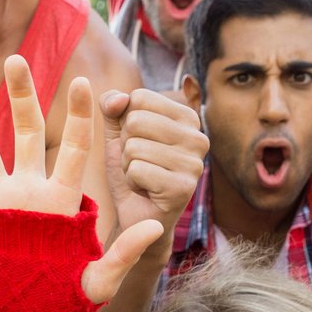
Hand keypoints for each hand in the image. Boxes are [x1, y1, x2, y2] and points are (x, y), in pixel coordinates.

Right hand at [0, 54, 164, 304]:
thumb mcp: (99, 280)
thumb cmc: (67, 302)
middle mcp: (30, 191)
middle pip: (26, 133)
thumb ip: (124, 253)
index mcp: (62, 200)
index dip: (79, 117)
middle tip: (16, 58)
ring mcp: (0, 203)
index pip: (74, 149)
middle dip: (22, 96)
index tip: (84, 83)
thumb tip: (153, 226)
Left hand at [100, 87, 204, 244]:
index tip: (140, 142)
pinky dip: (131, 182)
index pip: (140, 97)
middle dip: (126, 145)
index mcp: (188, 117)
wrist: (137, 215)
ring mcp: (194, 164)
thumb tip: (119, 99)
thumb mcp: (118, 131)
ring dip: (128, 165)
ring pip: (134, 147)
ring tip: (143, 178)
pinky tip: (146, 191)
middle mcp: (198, 138)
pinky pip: (137, 170)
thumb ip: (113, 106)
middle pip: (136, 121)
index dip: (126, 121)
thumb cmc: (132, 168)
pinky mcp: (183, 188)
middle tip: (141, 163)